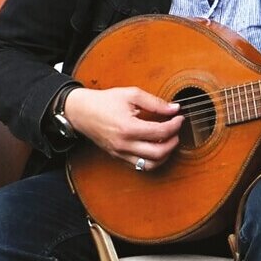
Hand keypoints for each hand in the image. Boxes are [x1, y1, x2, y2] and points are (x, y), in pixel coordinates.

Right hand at [64, 87, 183, 169]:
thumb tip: (174, 108)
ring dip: (164, 155)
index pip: (161, 132)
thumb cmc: (103, 101)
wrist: (80, 111)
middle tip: (176, 131)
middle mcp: (124, 144)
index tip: (179, 118)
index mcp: (128, 128)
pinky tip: (156, 147)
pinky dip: (152, 160)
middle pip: (159, 153)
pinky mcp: (118, 157)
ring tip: (168, 141)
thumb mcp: (131, 94)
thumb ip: (155, 103)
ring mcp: (120, 153)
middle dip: (173, 142)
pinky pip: (139, 166)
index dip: (175, 125)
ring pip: (150, 165)